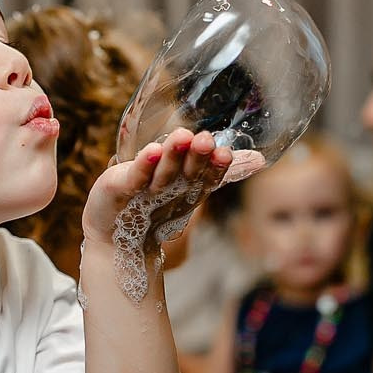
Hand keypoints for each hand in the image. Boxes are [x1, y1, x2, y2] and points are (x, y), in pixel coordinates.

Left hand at [81, 128, 233, 247]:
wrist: (113, 235)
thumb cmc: (151, 204)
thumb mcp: (186, 186)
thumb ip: (215, 169)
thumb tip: (260, 159)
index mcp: (188, 188)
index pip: (207, 177)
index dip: (216, 167)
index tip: (226, 153)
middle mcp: (171, 191)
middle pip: (188, 175)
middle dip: (197, 158)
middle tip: (205, 141)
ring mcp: (146, 191)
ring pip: (163, 173)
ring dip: (173, 156)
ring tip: (182, 137)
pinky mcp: (123, 188)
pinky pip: (136, 176)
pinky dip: (143, 165)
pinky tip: (150, 151)